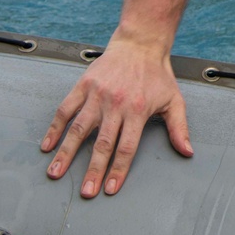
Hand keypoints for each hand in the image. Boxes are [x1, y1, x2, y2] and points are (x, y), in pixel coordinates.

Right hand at [40, 34, 192, 198]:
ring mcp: (97, 95)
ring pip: (78, 129)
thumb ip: (179, 128)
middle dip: (93, 170)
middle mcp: (116, 104)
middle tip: (85, 191)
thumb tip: (187, 152)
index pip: (126, 147)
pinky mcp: (84, 85)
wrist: (140, 43)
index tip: (109, 189)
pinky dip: (55, 128)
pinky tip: (48, 146)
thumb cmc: (157, 74)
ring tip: (56, 173)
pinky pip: (65, 109)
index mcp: (138, 111)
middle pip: (102, 143)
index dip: (118, 170)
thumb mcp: (174, 100)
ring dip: (66, 153)